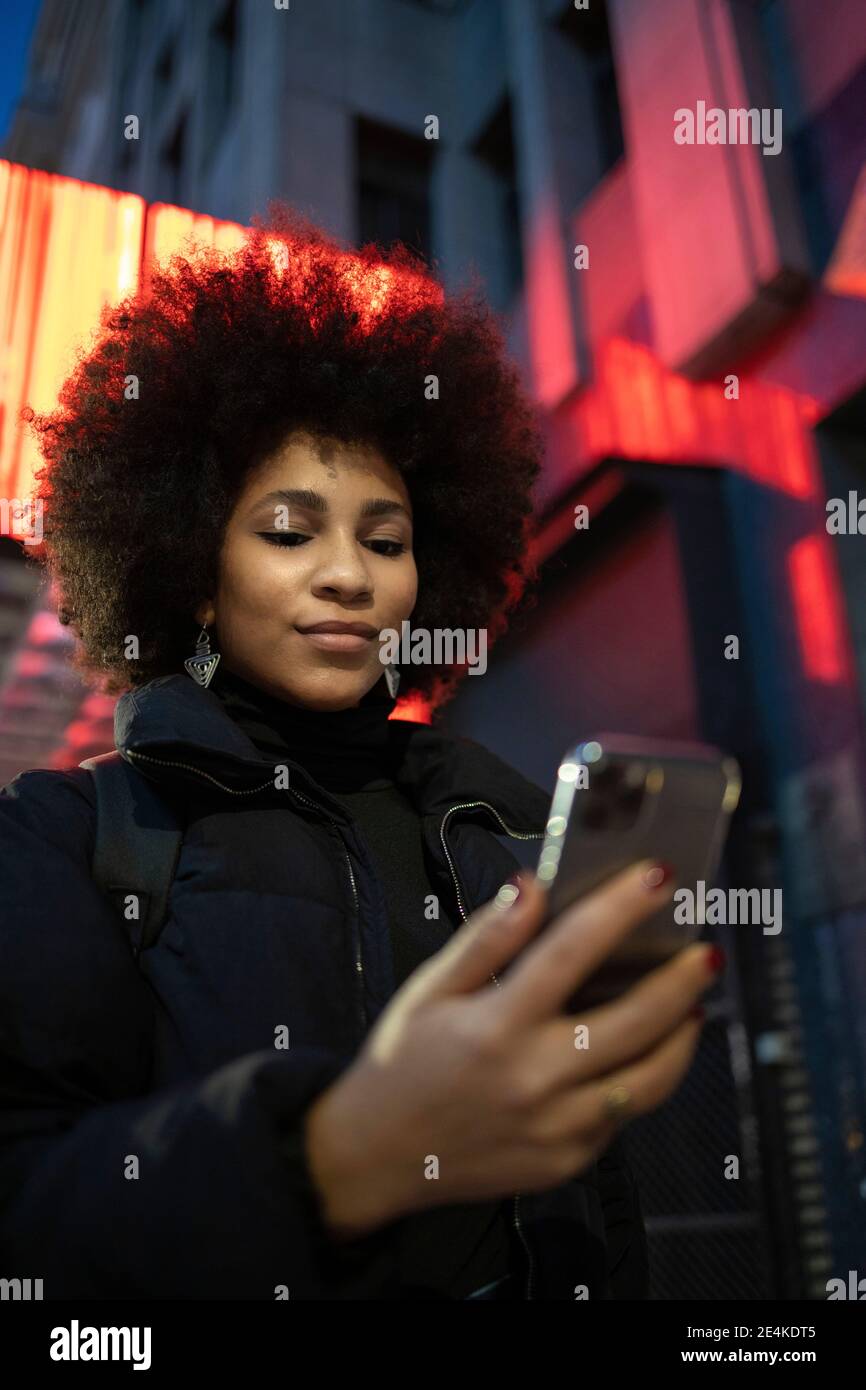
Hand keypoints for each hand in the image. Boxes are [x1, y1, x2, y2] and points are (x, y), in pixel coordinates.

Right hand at [304, 861, 717, 1237]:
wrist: (374, 1156)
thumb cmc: (402, 1063)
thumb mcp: (430, 989)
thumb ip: (485, 937)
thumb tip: (531, 886)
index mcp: (496, 1024)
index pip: (573, 951)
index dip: (620, 908)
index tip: (658, 877)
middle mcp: (534, 1077)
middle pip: (635, 1020)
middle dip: (681, 980)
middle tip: (708, 951)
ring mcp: (556, 1127)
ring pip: (648, 1079)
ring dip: (682, 1037)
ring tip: (694, 1004)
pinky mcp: (566, 1161)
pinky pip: (623, 1116)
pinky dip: (647, 1079)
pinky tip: (652, 1052)